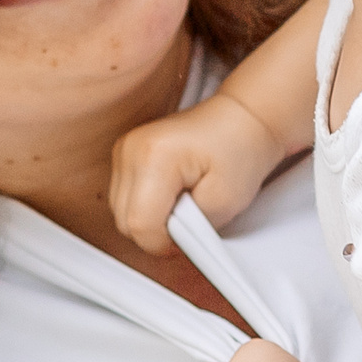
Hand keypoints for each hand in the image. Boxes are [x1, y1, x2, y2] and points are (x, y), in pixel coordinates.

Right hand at [109, 93, 287, 253]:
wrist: (241, 119)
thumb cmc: (240, 149)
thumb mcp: (226, 201)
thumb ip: (194, 229)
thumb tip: (169, 242)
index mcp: (154, 156)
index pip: (140, 224)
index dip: (165, 242)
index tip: (190, 235)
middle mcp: (130, 149)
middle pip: (124, 221)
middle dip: (157, 232)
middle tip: (191, 219)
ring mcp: (123, 150)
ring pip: (120, 213)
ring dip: (150, 220)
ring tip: (183, 204)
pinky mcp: (125, 155)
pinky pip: (125, 199)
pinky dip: (146, 207)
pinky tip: (171, 196)